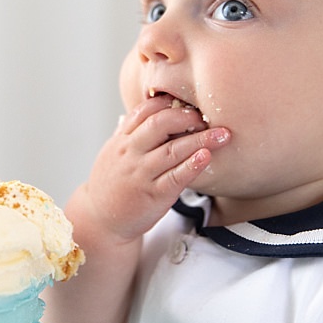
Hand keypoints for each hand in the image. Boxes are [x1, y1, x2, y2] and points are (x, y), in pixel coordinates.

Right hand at [80, 95, 229, 245]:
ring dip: (200, 139)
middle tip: (207, 116)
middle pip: (160, 124)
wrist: (100, 221)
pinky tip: (207, 156)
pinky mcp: (154, 195)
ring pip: (172, 149)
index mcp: (122, 140)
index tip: (187, 101)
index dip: (168, 103)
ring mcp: (142, 174)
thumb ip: (129, 133)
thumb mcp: (113, 154)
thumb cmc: (112, 186)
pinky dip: (192, 165)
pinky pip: (176, 177)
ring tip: (223, 135)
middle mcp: (131, 153)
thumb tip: (145, 111)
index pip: (144, 111)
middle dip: (186, 116)